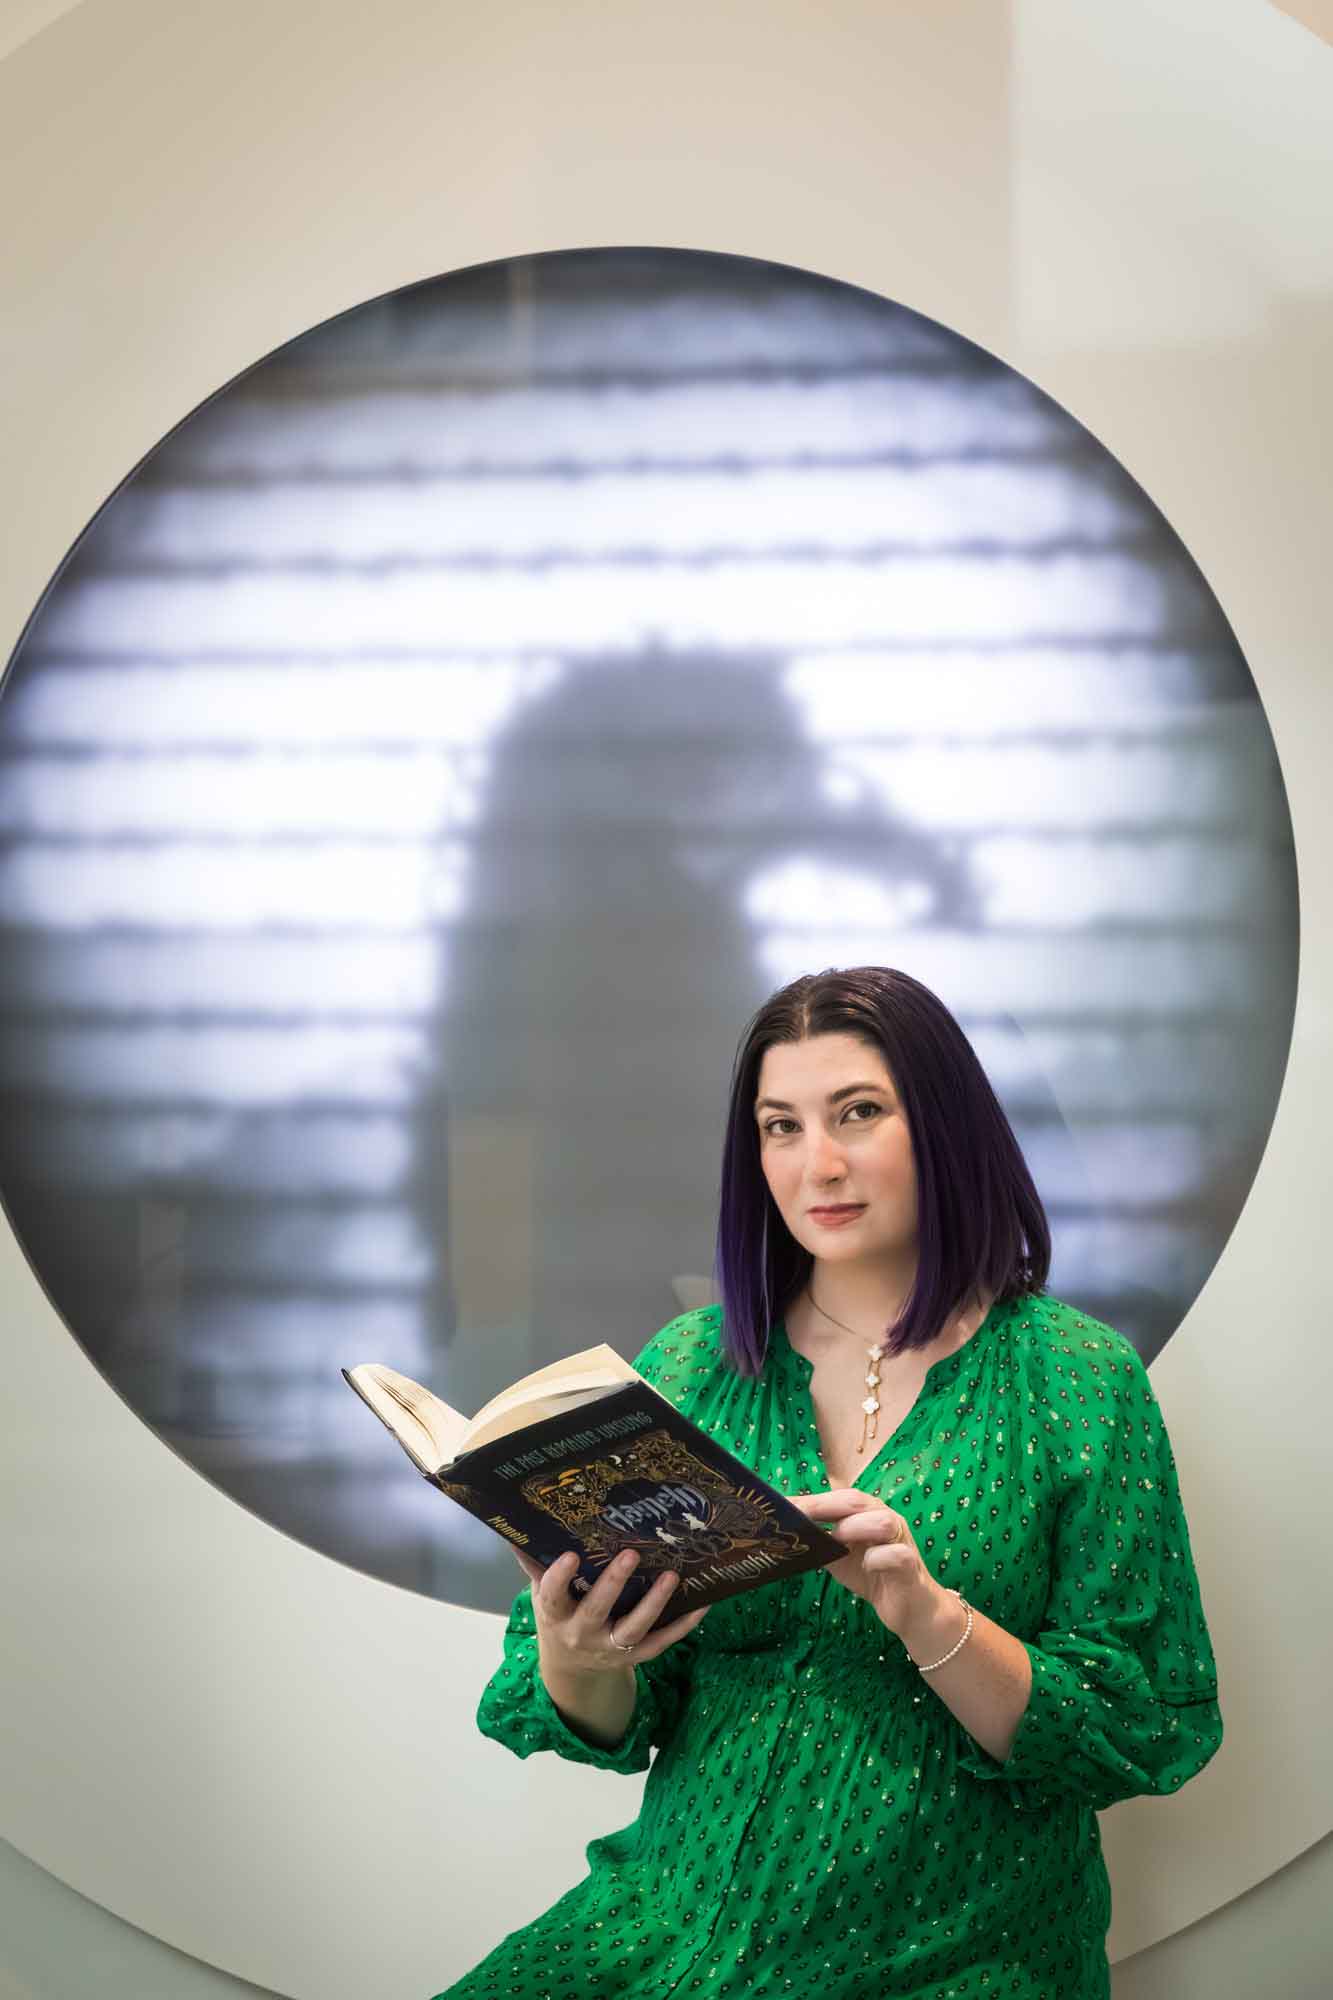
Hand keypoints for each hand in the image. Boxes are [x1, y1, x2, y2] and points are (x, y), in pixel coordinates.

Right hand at [510, 1546, 709, 1673]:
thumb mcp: (541, 1593)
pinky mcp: (636, 1656)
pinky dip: (683, 1625)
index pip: (551, 1597)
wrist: (572, 1666)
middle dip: (613, 1585)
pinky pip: (662, 1642)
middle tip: (630, 1554)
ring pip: (634, 1629)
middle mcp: (581, 1634)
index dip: (559, 1578)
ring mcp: (611, 1647)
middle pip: (596, 1611)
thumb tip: (516, 1526)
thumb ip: (534, 1563)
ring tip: (672, 1576)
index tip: (570, 1556)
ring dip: (654, 1604)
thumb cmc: (559, 1614)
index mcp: (555, 1614)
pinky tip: (702, 1603)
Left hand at [788, 1490, 945, 1642]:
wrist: (910, 1606)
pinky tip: (867, 1566)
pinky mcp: (910, 1565)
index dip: (811, 1500)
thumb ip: (821, 1541)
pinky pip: (895, 1555)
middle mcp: (886, 1519)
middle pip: (858, 1501)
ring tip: (838, 1541)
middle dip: (824, 1507)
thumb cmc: (873, 1575)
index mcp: (868, 1513)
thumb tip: (785, 1532)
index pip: (838, 1498)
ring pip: (882, 1521)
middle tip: (799, 1517)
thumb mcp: (841, 1556)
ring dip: (855, 1528)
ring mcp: (901, 1541)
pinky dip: (877, 1559)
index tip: (782, 1505)